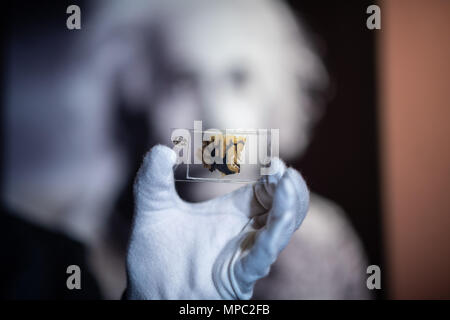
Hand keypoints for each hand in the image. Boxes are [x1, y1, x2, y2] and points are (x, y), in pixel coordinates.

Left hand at [125, 145, 308, 298]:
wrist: (149, 293)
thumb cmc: (157, 256)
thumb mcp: (153, 210)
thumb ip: (153, 180)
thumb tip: (161, 149)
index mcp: (232, 214)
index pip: (266, 192)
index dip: (274, 177)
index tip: (273, 162)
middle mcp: (245, 233)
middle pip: (283, 210)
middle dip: (290, 190)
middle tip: (285, 171)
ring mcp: (245, 256)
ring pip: (280, 231)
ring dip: (289, 207)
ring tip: (289, 182)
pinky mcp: (239, 277)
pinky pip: (263, 256)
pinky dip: (275, 235)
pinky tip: (282, 214)